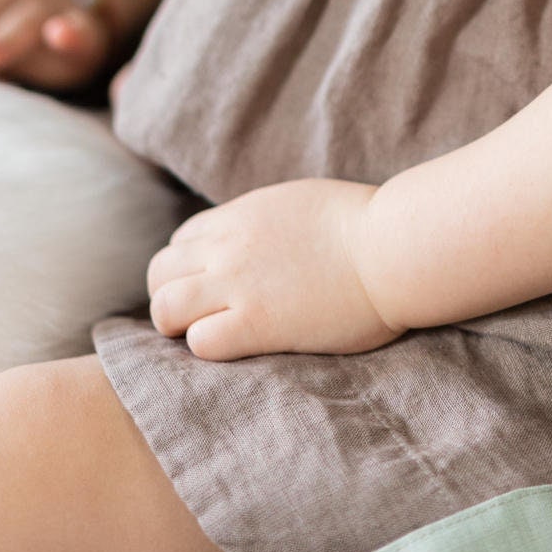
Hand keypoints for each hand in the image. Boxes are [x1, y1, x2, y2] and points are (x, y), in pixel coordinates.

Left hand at [146, 178, 403, 359]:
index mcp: (240, 215)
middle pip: (160, 272)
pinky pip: (200, 341)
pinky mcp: (257, 323)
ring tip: (208, 335)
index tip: (210, 285)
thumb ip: (264, 221)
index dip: (189, 267)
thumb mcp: (298, 203)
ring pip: (165, 307)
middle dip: (170, 295)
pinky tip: (237, 347)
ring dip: (178, 325)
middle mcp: (229, 246)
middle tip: (200, 316)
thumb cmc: (363, 225)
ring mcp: (239, 284)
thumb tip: (255, 237)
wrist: (391, 247)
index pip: (181, 240)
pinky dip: (208, 347)